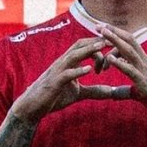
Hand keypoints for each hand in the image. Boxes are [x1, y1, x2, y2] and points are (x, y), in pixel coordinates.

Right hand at [9, 36, 128, 123]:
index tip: (114, 46)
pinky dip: (78, 71)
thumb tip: (111, 92)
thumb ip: (94, 91)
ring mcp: (57, 71)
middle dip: (96, 41)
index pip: (84, 47)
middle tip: (112, 40)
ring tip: (101, 47)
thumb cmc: (54, 97)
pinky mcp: (54, 83)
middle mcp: (63, 63)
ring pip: (73, 56)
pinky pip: (67, 74)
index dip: (99, 44)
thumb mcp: (78, 93)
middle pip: (80, 45)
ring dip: (88, 51)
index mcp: (69, 63)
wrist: (33, 106)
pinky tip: (89, 70)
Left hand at [96, 22, 146, 126]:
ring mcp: (145, 70)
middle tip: (99, 26)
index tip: (103, 29)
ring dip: (115, 41)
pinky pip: (130, 69)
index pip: (130, 42)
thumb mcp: (137, 89)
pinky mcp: (143, 81)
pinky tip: (109, 59)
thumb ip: (124, 89)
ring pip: (129, 51)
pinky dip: (119, 63)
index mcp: (144, 60)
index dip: (117, 34)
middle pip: (130, 41)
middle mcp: (145, 61)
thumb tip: (112, 93)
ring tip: (103, 35)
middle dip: (115, 32)